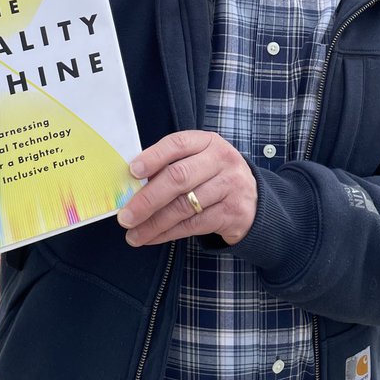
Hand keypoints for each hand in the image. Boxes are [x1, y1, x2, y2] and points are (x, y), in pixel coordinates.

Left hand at [118, 130, 256, 247]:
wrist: (253, 201)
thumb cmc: (214, 177)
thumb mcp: (199, 161)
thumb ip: (171, 166)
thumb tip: (132, 185)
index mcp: (208, 142)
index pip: (177, 144)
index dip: (153, 157)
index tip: (132, 172)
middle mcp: (221, 160)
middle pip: (178, 177)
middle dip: (147, 199)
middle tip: (125, 216)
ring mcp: (230, 186)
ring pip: (184, 206)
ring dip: (153, 223)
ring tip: (133, 234)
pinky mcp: (232, 212)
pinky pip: (193, 225)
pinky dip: (168, 233)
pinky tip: (152, 237)